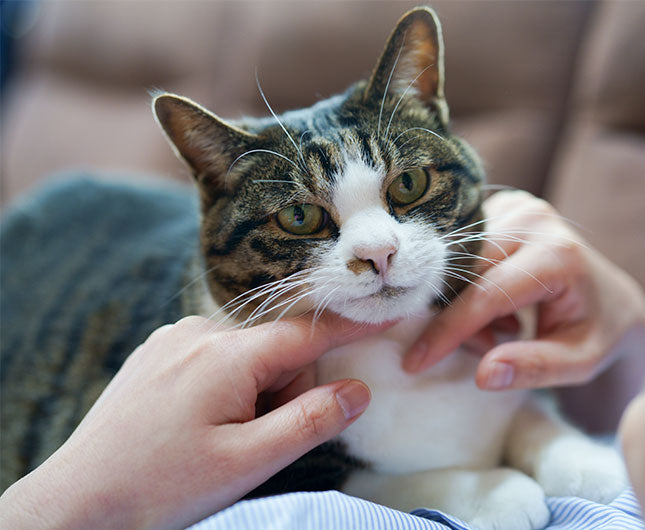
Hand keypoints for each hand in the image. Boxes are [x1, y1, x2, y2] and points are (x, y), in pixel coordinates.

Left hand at [0, 314, 386, 528]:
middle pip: (277, 348)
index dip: (352, 327)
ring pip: (247, 354)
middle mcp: (198, 332)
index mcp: (226, 355)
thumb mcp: (247, 463)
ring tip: (225, 438)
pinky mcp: (157, 353)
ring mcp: (173, 339)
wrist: (77, 502)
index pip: (308, 333)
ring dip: (258, 389)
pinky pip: (215, 357)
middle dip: (288, 387)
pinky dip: (230, 385)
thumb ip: (309, 422)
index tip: (388, 316)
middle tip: (263, 439)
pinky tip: (202, 424)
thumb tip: (358, 391)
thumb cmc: (162, 487)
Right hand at [403, 190, 644, 390]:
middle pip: (464, 273)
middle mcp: (534, 219)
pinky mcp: (501, 206)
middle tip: (486, 347)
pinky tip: (495, 302)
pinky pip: (459, 250)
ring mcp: (516, 206)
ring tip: (503, 327)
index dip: (449, 330)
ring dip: (462, 302)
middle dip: (458, 319)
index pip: (487, 294)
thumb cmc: (596, 334)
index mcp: (557, 255)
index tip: (414, 362)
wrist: (612, 298)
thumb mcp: (578, 363)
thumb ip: (534, 368)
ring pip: (456, 261)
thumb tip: (483, 375)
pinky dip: (466, 284)